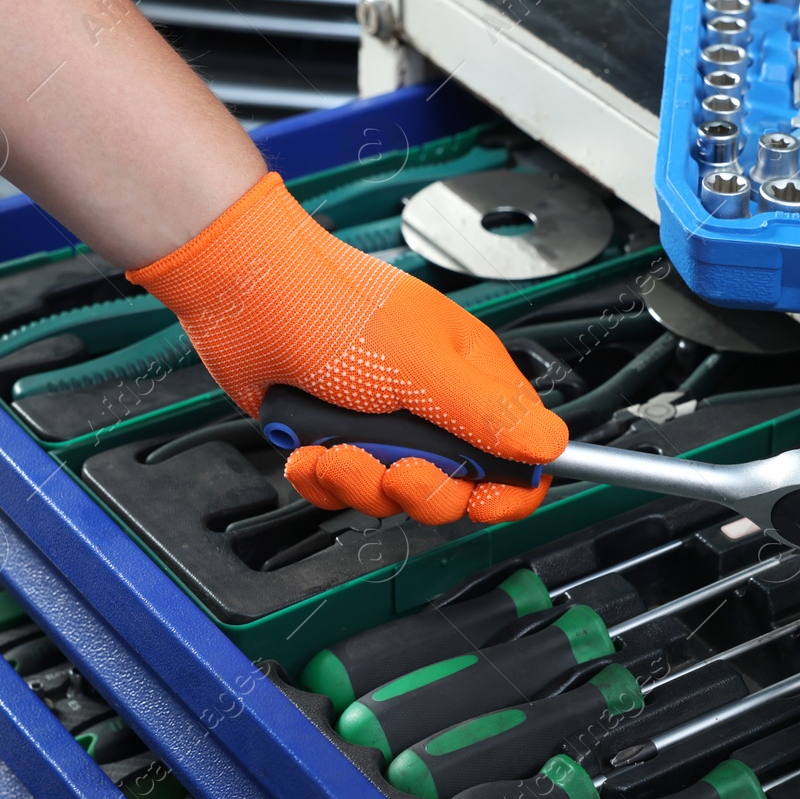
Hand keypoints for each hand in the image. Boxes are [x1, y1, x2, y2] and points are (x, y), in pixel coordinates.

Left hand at [128, 173, 565, 524]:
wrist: (248, 296)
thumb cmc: (336, 307)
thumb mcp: (424, 367)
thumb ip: (488, 413)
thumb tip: (551, 444)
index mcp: (471, 380)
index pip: (519, 454)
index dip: (510, 489)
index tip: (483, 502)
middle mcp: (432, 406)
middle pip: (455, 489)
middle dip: (421, 490)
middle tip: (397, 469)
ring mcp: (381, 425)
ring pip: (393, 495)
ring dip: (359, 482)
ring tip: (335, 449)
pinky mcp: (333, 440)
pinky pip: (341, 491)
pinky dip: (320, 478)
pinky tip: (306, 447)